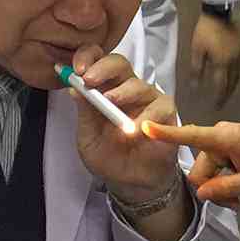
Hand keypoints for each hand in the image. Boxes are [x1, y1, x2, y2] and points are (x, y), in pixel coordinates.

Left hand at [66, 44, 179, 199]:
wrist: (130, 182)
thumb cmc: (108, 156)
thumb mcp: (88, 137)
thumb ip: (84, 113)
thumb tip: (73, 88)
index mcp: (103, 88)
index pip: (96, 60)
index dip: (87, 58)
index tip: (77, 70)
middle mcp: (125, 88)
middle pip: (119, 63)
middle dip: (103, 68)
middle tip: (90, 81)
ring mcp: (147, 98)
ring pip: (138, 84)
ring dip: (123, 95)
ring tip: (112, 110)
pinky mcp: (166, 112)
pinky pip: (160, 106)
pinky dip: (147, 118)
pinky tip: (135, 131)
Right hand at [141, 116, 239, 201]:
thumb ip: (227, 187)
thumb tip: (200, 193)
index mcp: (223, 139)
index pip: (189, 136)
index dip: (166, 135)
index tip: (144, 128)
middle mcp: (219, 137)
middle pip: (200, 170)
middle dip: (212, 189)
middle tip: (236, 205)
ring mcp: (223, 141)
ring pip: (208, 172)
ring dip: (220, 188)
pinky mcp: (228, 147)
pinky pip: (217, 168)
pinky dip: (225, 181)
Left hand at [187, 12, 239, 109]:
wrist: (220, 11)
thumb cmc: (206, 30)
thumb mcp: (197, 49)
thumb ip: (197, 69)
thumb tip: (195, 85)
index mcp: (222, 63)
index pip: (221, 85)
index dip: (219, 97)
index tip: (216, 106)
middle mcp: (234, 62)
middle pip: (232, 83)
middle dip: (227, 94)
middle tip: (222, 103)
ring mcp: (239, 55)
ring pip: (238, 76)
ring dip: (232, 86)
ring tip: (227, 93)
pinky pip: (239, 68)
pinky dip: (235, 77)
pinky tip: (231, 77)